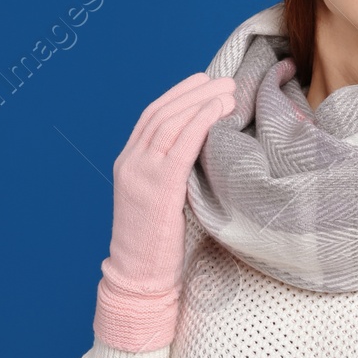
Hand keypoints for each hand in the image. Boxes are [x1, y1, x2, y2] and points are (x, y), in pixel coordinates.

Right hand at [93, 72, 237, 352]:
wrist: (139, 278)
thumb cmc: (158, 244)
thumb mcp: (161, 200)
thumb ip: (172, 172)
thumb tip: (205, 149)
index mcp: (128, 163)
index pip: (152, 116)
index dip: (179, 94)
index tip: (203, 80)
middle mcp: (130, 163)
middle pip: (162, 114)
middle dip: (194, 92)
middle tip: (224, 79)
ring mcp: (140, 175)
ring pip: (171, 124)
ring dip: (202, 102)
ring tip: (229, 91)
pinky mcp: (157, 188)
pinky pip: (180, 145)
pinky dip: (199, 122)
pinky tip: (218, 112)